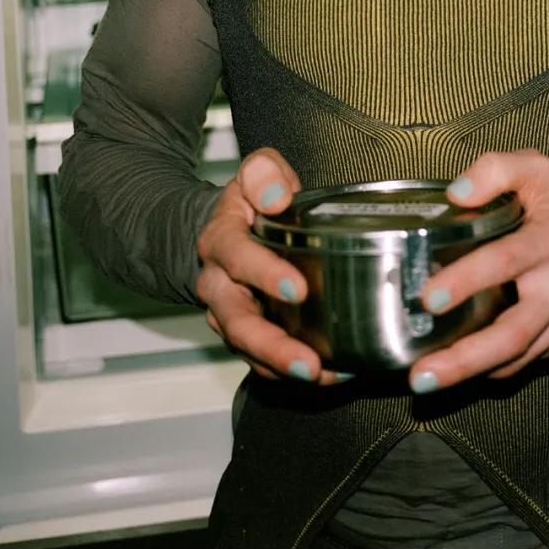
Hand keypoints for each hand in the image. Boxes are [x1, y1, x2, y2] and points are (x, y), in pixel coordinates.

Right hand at [196, 147, 350, 385]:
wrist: (226, 230)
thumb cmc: (253, 201)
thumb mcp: (256, 172)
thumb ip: (264, 173)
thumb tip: (277, 196)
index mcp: (220, 240)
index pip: (236, 257)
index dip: (264, 274)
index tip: (298, 289)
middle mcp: (217, 284)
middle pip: (237, 322)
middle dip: (272, 346)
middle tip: (308, 361)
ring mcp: (228, 315)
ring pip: (248, 349)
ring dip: (283, 368)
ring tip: (322, 376)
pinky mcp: (245, 335)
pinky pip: (262, 361)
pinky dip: (291, 373)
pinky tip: (331, 374)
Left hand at [408, 149, 548, 392]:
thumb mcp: (535, 170)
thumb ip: (495, 170)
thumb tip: (457, 193)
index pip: (506, 261)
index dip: (467, 279)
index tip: (429, 298)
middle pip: (513, 332)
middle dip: (465, 357)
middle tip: (420, 374)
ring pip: (517, 356)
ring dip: (469, 373)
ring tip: (425, 381)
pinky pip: (525, 361)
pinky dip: (491, 368)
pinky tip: (459, 369)